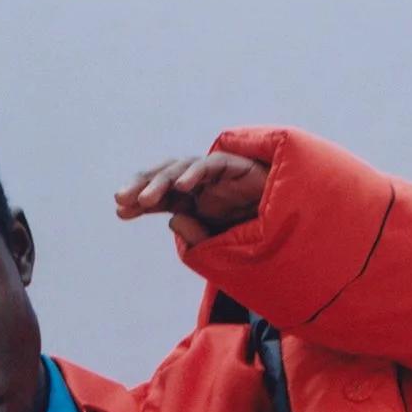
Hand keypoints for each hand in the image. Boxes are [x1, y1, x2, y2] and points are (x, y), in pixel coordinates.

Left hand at [113, 148, 268, 246]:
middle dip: (142, 186)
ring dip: (162, 182)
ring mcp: (217, 174)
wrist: (291, 229)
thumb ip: (195, 238)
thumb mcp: (219, 247)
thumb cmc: (254, 238)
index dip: (139, 202)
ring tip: (145, 200)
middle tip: (121, 199)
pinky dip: (196, 173)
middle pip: (164, 177)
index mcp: (193, 201)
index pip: (160, 198)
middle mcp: (201, 184)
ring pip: (183, 168)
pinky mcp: (237, 166)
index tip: (119, 211)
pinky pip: (212, 164)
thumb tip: (172, 220)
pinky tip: (181, 186)